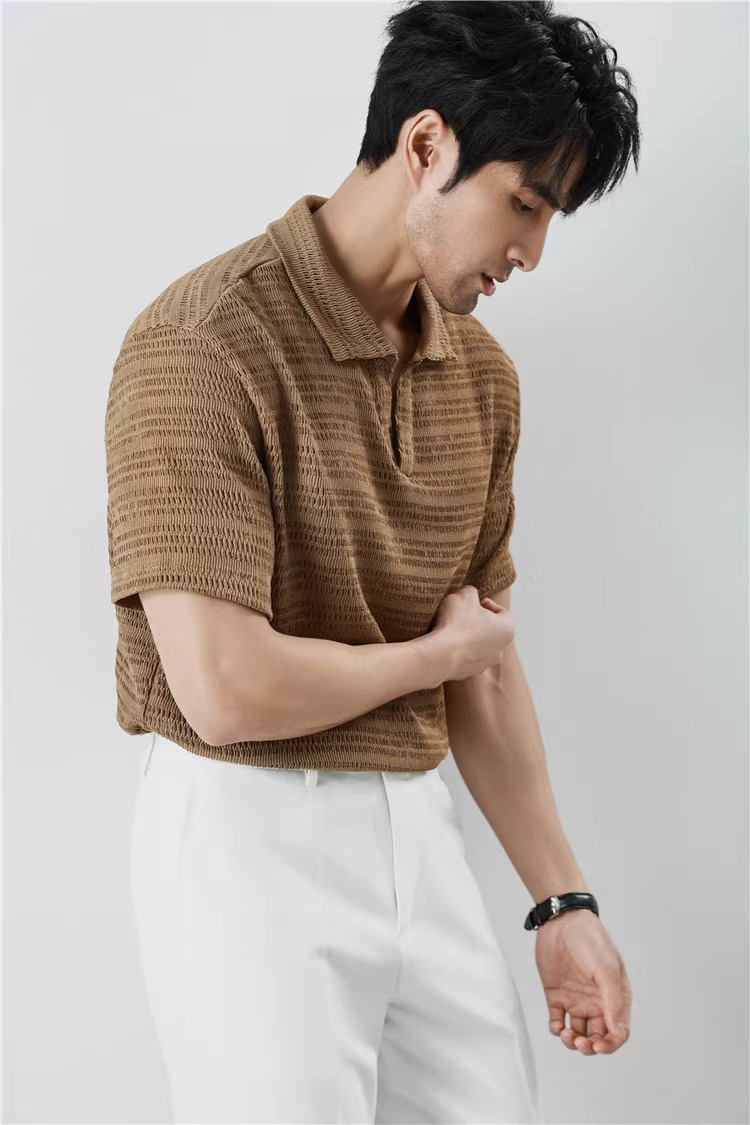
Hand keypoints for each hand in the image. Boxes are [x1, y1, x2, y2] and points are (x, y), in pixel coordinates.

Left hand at [534, 908, 631, 1054]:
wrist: (562, 920)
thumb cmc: (590, 939)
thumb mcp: (606, 968)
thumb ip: (612, 1001)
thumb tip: (617, 1031)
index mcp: (615, 996)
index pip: (618, 1031)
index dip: (610, 1045)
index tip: (598, 1046)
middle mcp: (597, 1001)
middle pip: (598, 1037)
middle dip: (590, 1047)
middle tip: (580, 1042)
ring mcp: (576, 999)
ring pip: (578, 1033)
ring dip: (573, 1042)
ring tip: (566, 1035)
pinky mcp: (557, 995)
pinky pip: (557, 1021)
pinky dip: (556, 1030)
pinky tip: (557, 1026)